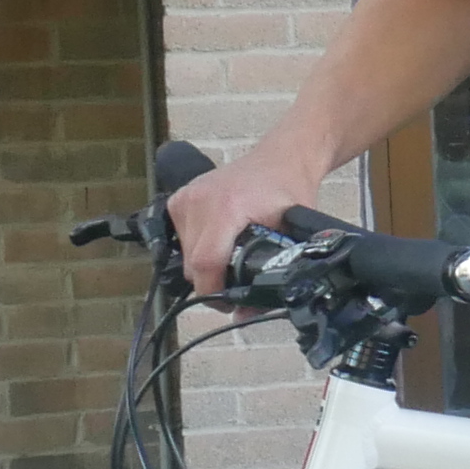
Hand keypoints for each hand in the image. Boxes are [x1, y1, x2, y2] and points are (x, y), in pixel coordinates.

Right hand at [163, 150, 328, 299]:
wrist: (282, 157)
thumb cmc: (291, 193)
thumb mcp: (290, 235)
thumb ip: (269, 274)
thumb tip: (246, 312)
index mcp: (227, 208)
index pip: (205, 262)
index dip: (213, 291)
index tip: (227, 304)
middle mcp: (199, 200)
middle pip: (192, 263)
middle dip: (211, 282)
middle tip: (235, 286)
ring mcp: (185, 197)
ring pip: (183, 253)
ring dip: (203, 265)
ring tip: (229, 260)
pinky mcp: (178, 197)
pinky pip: (179, 237)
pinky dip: (195, 247)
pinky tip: (217, 243)